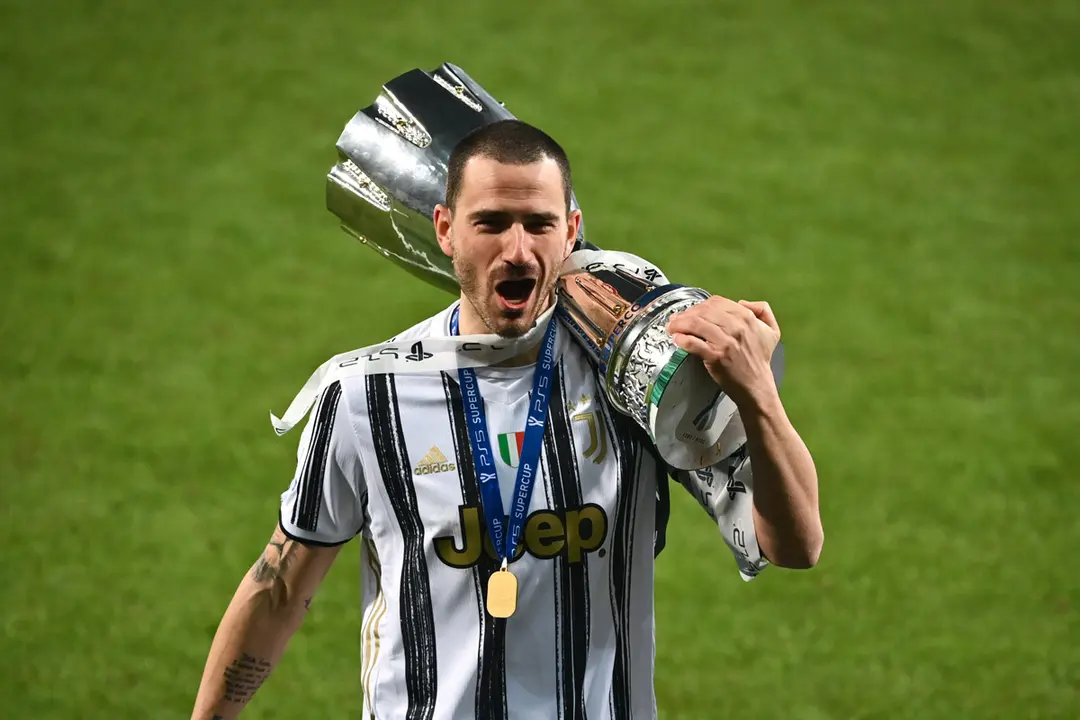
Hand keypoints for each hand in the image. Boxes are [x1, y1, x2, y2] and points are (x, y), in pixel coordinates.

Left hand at [665, 297, 780, 408]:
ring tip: (671, 327)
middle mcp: (737, 328)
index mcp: (747, 318)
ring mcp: (725, 342)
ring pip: (696, 324)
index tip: (691, 311)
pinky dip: (682, 339)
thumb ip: (762, 310)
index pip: (717, 302)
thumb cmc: (760, 359)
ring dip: (679, 323)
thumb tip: (742, 302)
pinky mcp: (715, 357)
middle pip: (703, 311)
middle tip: (676, 319)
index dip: (700, 305)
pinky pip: (693, 343)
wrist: (757, 386)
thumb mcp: (771, 331)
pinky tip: (677, 339)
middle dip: (686, 313)